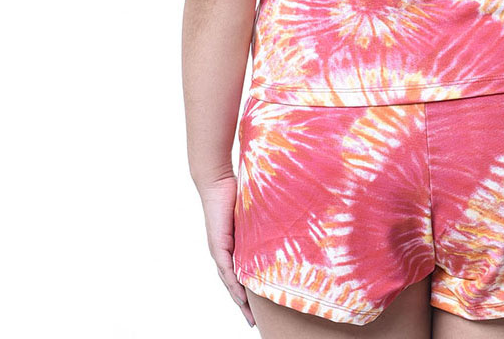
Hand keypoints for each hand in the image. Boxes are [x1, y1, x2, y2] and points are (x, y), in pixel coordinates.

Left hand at [196, 172, 255, 328]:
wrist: (217, 181)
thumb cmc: (237, 191)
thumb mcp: (254, 213)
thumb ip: (264, 220)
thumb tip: (286, 221)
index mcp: (233, 246)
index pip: (241, 274)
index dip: (248, 291)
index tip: (258, 306)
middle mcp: (225, 252)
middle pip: (234, 284)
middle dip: (244, 305)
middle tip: (253, 321)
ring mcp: (220, 251)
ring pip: (230, 282)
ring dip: (239, 300)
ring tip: (249, 316)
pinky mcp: (218, 246)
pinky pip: (227, 269)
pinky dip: (234, 284)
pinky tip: (241, 296)